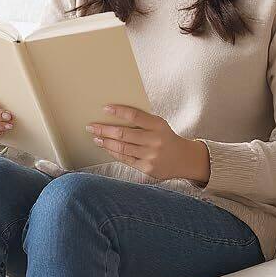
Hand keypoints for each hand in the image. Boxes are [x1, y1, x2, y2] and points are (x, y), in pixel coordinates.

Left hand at [86, 105, 208, 182]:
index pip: (135, 116)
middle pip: (123, 134)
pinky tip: (106, 147)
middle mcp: (154, 140)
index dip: (119, 111)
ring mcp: (150, 155)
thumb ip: (142, 121)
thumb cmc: (166, 138)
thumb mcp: (159, 125)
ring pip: (122, 147)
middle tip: (91, 126)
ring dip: (105, 142)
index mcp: (158, 125)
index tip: (105, 108)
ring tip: (96, 137)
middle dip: (104, 129)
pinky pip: (125, 159)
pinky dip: (113, 152)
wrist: (184, 159)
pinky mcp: (147, 168)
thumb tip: (115, 114)